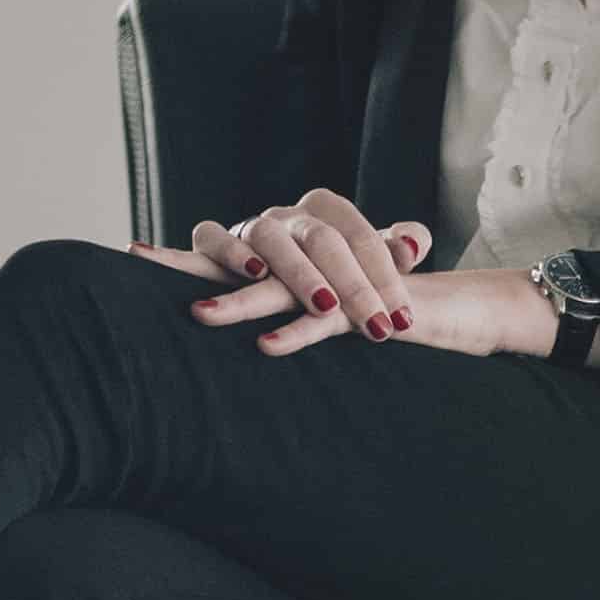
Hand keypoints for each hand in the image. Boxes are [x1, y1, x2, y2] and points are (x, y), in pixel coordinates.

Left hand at [130, 192, 558, 363]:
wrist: (464, 312)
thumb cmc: (390, 315)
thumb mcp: (332, 316)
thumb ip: (290, 314)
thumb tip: (238, 323)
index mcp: (301, 258)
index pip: (235, 252)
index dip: (187, 254)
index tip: (135, 253)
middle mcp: (318, 257)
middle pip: (248, 259)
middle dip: (195, 268)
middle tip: (144, 266)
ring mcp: (345, 281)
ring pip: (286, 287)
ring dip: (240, 303)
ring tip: (197, 317)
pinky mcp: (372, 307)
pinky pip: (331, 321)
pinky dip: (300, 333)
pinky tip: (267, 347)